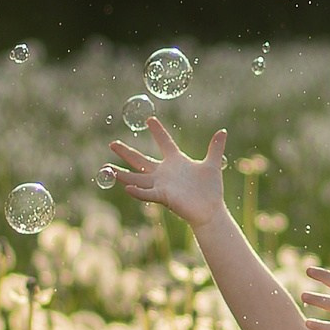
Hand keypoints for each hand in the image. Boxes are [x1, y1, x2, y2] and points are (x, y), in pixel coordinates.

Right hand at [107, 121, 228, 229]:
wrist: (211, 209)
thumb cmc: (210, 189)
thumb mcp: (212, 165)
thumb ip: (215, 148)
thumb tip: (223, 131)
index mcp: (175, 161)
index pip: (164, 142)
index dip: (158, 131)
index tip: (150, 119)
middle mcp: (164, 172)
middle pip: (140, 160)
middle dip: (126, 152)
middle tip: (112, 143)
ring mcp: (161, 185)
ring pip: (137, 178)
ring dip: (122, 174)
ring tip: (107, 168)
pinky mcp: (163, 196)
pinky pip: (147, 193)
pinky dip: (137, 191)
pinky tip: (126, 187)